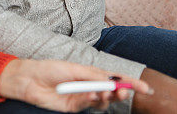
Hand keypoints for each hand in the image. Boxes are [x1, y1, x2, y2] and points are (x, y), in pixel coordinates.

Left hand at [0, 59, 152, 112]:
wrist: (30, 80)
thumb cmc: (50, 69)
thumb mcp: (75, 69)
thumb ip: (93, 76)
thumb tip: (111, 80)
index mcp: (91, 73)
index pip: (115, 77)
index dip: (131, 83)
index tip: (145, 88)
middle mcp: (89, 86)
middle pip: (112, 92)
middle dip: (121, 92)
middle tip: (123, 91)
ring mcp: (82, 98)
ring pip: (103, 101)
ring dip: (107, 97)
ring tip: (105, 92)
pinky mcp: (74, 108)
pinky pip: (89, 106)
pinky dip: (93, 101)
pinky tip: (91, 95)